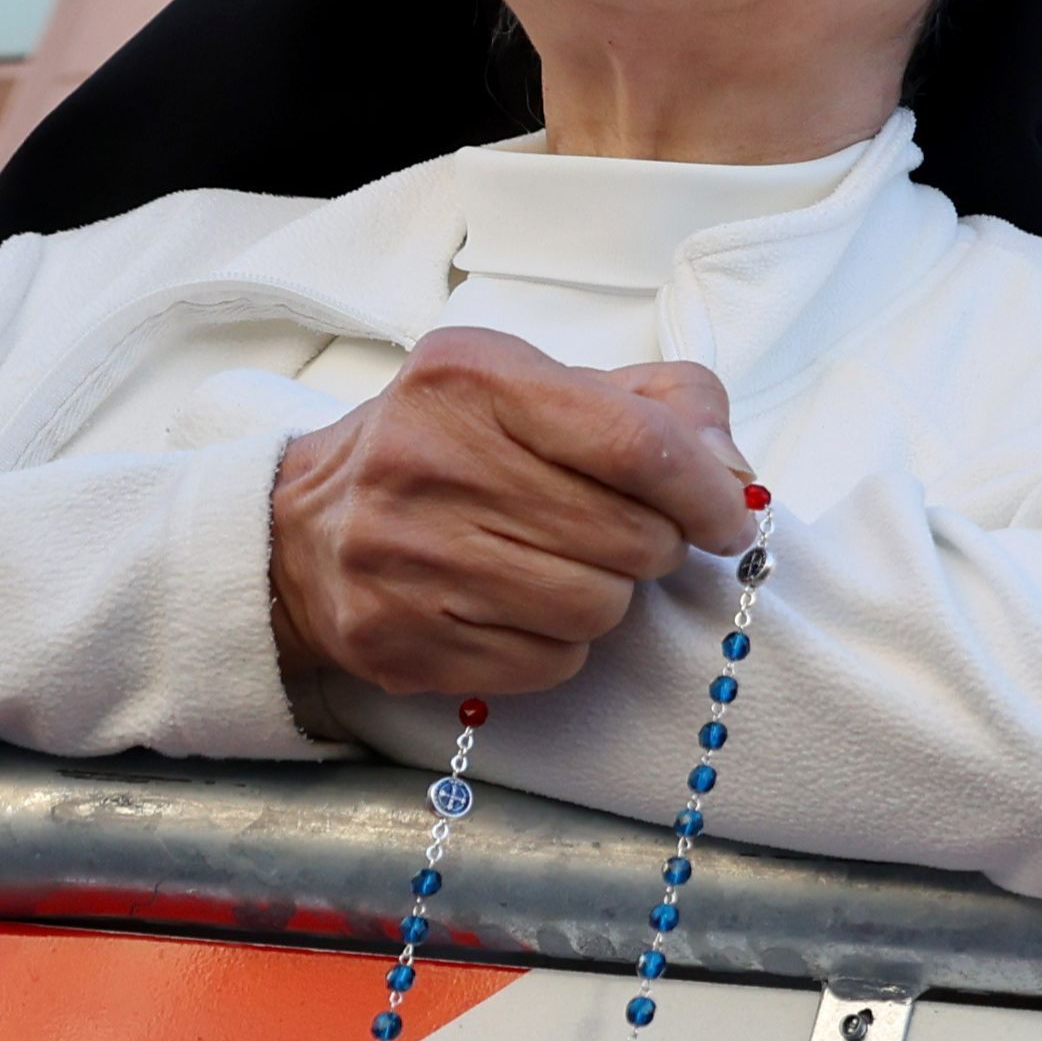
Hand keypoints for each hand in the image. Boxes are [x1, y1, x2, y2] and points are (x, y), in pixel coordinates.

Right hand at [268, 331, 751, 704]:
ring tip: (567, 567)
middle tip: (627, 538)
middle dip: (653, 546)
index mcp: (473, 377)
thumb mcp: (548, 389)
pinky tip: (520, 608)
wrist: (308, 527)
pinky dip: (558, 644)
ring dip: (607, 597)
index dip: (706, 493)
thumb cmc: (460, 448)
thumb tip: (733, 475)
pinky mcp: (395, 638)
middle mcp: (426, 461)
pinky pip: (547, 663)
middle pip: (627, 538)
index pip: (636, 444)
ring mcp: (402, 556)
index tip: (728, 520)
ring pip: (594, 609)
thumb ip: (664, 407)